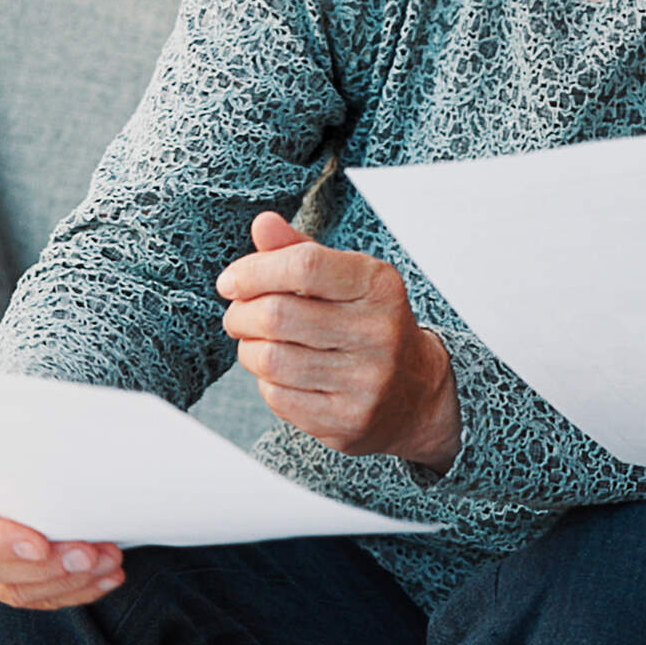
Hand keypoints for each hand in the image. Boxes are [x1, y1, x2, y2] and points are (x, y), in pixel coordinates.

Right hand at [0, 457, 121, 609]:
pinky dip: (72, 590)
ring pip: (14, 589)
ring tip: (107, 563)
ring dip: (68, 581)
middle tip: (89, 554)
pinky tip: (103, 579)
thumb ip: (18, 443)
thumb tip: (67, 443)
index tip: (40, 544)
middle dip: (46, 566)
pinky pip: (33, 596)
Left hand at [215, 212, 461, 469]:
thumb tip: (263, 224)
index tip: (230, 281)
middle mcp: (378, 331)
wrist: (415, 393)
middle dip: (241, 314)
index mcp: (378, 285)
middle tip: (237, 315)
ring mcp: (366, 381)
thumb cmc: (367, 324)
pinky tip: (280, 374)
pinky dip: (266, 382)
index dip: (254, 271)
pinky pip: (278, 397)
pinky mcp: (348, 420)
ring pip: (271, 359)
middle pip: (278, 315)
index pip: (305, 265)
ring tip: (256, 343)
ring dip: (249, 349)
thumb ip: (301, 251)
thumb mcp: (345, 279)